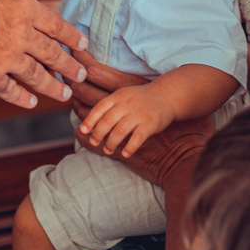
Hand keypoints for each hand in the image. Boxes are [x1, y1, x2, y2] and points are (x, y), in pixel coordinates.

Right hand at [0, 0, 88, 108]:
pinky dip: (22, 97)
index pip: (56, 24)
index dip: (70, 35)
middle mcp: (22, 36)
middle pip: (52, 54)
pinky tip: (31, 101)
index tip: (82, 45)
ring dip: (52, 86)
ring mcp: (7, 59)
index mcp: (25, 9)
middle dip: (69, 65)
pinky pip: (10, 90)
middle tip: (81, 74)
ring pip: (36, 76)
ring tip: (64, 93)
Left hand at [70, 50, 212, 187]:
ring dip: (111, 143)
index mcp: (119, 96)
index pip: (100, 107)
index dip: (89, 120)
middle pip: (107, 121)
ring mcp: (139, 114)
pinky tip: (125, 154)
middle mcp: (127, 104)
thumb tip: (89, 120)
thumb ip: (109, 106)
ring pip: (120, 131)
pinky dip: (129, 147)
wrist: (167, 96)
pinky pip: (137, 139)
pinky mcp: (150, 124)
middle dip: (98, 134)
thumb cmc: (141, 99)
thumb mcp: (124, 96)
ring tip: (108, 149)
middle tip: (95, 141)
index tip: (82, 130)